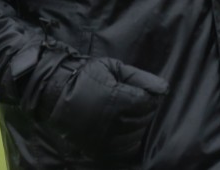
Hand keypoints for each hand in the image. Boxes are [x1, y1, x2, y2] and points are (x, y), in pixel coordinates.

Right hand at [47, 57, 168, 162]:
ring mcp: (102, 139)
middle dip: (144, 111)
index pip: (146, 104)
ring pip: (134, 137)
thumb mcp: (113, 68)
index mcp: (116, 100)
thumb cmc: (86, 76)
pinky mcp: (95, 149)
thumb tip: (164, 88)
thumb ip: (139, 78)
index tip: (144, 92)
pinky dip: (128, 141)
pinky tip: (123, 130)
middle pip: (143, 120)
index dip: (149, 98)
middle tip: (136, 102)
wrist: (54, 92)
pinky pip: (122, 150)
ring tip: (128, 114)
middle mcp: (110, 122)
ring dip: (137, 126)